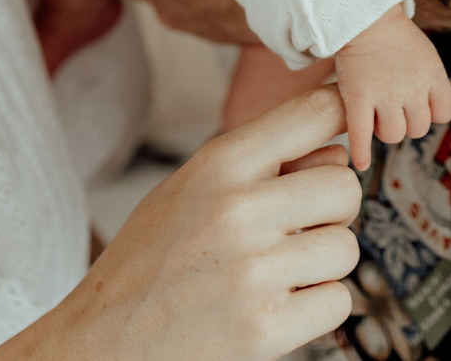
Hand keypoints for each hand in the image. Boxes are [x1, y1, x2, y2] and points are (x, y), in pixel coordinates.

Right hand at [0, 87, 360, 360]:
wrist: (97, 346)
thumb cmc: (147, 266)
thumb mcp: (188, 192)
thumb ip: (263, 165)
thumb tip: (341, 154)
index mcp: (218, 165)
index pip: (314, 112)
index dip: (347, 115)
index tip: (353, 129)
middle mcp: (238, 210)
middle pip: (345, 187)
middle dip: (329, 213)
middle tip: (290, 233)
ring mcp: (252, 271)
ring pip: (346, 247)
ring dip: (320, 266)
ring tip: (271, 275)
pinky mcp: (264, 329)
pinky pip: (338, 300)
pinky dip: (315, 309)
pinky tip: (274, 308)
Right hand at [333, 9, 450, 171]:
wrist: (366, 20)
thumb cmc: (397, 37)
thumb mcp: (427, 56)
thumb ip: (432, 82)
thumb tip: (436, 111)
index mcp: (433, 76)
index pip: (445, 113)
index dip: (433, 114)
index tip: (422, 107)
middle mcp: (412, 88)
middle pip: (418, 128)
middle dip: (408, 123)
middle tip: (396, 110)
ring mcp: (384, 95)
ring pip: (393, 135)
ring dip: (387, 131)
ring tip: (378, 117)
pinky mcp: (358, 98)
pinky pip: (361, 134)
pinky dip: (361, 153)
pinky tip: (362, 164)